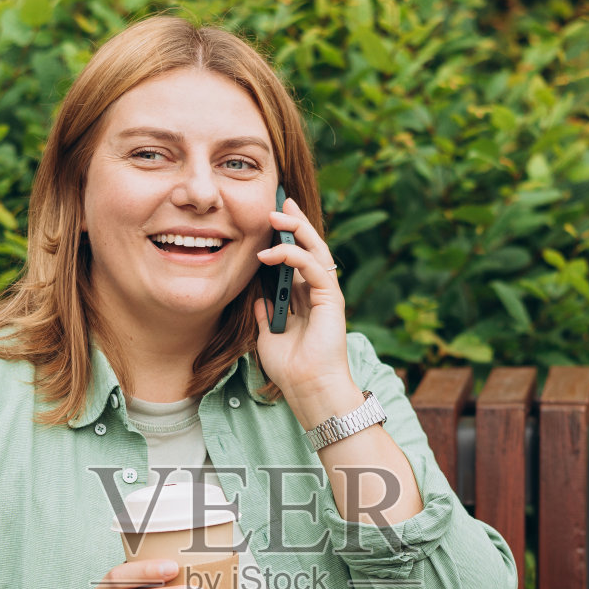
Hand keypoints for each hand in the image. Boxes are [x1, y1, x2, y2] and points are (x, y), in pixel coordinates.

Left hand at [254, 197, 354, 413]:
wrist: (307, 389)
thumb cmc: (291, 369)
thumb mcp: (268, 337)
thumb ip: (265, 316)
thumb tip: (256, 299)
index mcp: (304, 300)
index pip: (295, 260)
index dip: (285, 237)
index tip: (271, 217)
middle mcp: (317, 293)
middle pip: (309, 248)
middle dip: (295, 222)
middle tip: (279, 199)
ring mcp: (326, 295)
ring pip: (316, 250)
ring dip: (296, 229)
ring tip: (276, 214)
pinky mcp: (331, 299)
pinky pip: (315, 268)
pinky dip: (293, 256)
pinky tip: (271, 253)